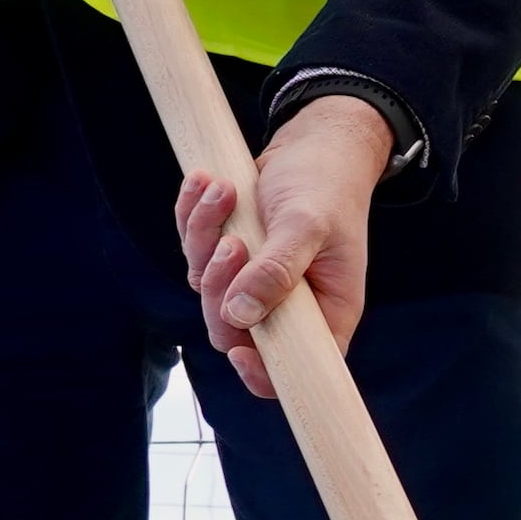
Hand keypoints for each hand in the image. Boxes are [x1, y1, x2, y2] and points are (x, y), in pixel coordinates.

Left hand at [174, 96, 391, 400]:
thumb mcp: (308, 225)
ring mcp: (252, 282)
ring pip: (206, 287)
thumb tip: (240, 314)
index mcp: (324, 312)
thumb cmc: (326, 186)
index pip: (292, 368)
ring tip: (223, 190)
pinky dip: (194, 217)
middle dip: (221, 286)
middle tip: (234, 244)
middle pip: (233, 330)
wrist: (316, 147)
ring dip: (204, 238)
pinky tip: (206, 182)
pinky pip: (194, 251)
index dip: (262, 372)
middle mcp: (287, 306)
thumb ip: (277, 270)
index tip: (242, 350)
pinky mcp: (229, 257)